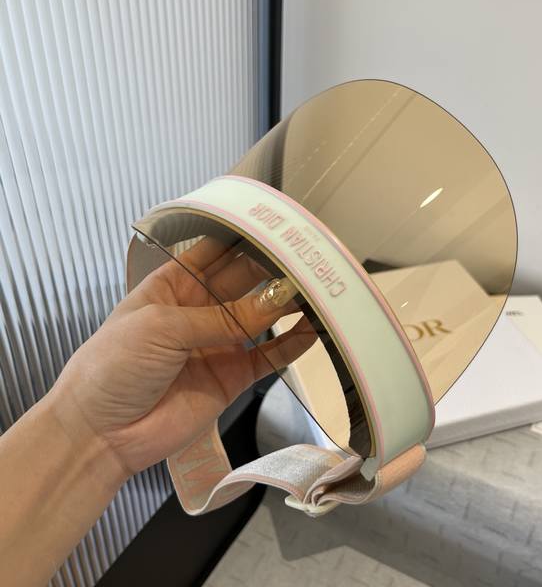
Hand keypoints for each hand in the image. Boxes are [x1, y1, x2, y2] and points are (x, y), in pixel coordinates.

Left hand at [50, 237, 314, 477]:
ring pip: (261, 318)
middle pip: (245, 281)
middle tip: (306, 261)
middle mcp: (199, 309)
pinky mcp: (232, 377)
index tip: (277, 229)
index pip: (215, 252)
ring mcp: (217, 344)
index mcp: (173, 285)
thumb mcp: (161, 327)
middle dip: (273, 270)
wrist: (101, 434)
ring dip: (287, 305)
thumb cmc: (113, 366)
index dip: (244, 239)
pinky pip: (269, 357)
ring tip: (319, 291)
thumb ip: (219, 317)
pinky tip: (314, 330)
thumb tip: (273, 301)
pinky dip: (292, 344)